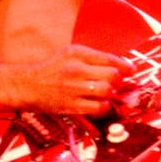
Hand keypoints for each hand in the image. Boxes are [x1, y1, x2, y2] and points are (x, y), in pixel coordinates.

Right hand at [19, 44, 135, 115]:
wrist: (28, 84)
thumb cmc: (53, 68)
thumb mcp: (71, 54)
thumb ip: (94, 58)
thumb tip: (120, 66)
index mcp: (77, 53)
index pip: (109, 59)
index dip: (125, 66)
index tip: (131, 70)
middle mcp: (75, 69)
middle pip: (111, 76)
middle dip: (118, 81)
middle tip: (116, 83)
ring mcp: (73, 88)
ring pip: (106, 91)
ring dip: (111, 94)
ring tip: (106, 93)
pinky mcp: (70, 105)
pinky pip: (97, 108)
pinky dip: (103, 107)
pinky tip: (99, 103)